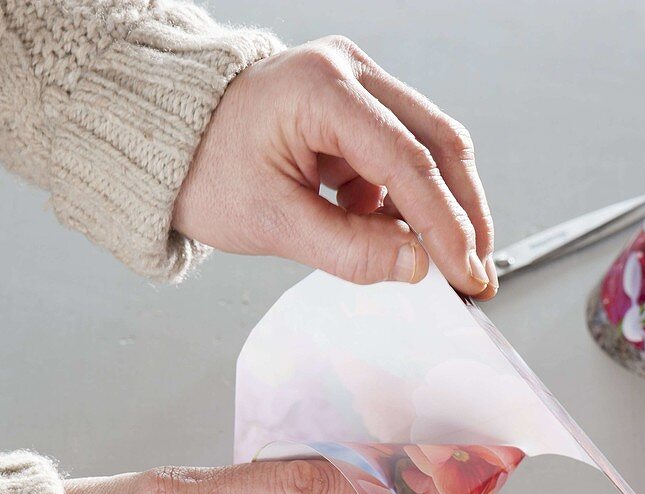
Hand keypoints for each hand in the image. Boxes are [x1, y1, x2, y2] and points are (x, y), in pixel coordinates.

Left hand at [173, 35, 497, 298]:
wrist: (168, 141)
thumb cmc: (202, 167)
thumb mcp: (271, 221)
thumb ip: (348, 248)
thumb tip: (416, 267)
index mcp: (320, 87)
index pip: (407, 161)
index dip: (445, 225)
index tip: (466, 273)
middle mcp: (348, 70)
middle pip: (438, 142)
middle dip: (462, 214)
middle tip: (476, 271)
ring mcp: (356, 82)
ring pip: (429, 146)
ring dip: (439, 208)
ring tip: (438, 262)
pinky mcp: (357, 104)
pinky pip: (402, 153)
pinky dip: (406, 199)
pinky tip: (391, 232)